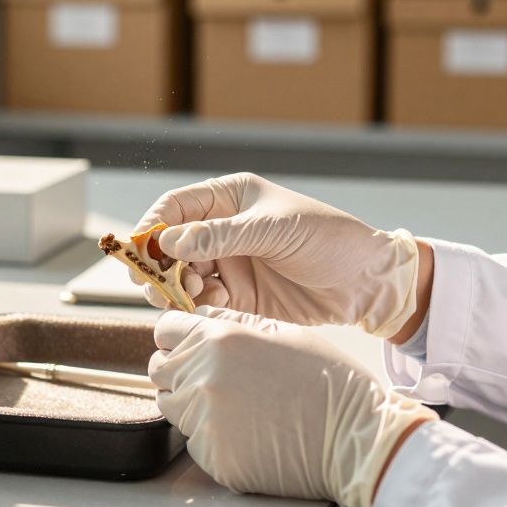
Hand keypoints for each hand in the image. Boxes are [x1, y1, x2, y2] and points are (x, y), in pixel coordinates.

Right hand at [132, 173, 420, 338]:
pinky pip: (202, 302)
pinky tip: (218, 307)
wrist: (366, 282)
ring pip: (181, 277)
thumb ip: (220, 235)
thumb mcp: (274, 231)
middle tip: (158, 286)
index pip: (175, 208)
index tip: (140, 251)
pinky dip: (200, 307)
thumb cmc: (328, 240)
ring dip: (177, 289)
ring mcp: (229, 263)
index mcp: (230, 199)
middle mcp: (222, 229)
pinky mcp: (238, 297)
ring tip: (194, 297)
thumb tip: (169, 240)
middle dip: (159, 266)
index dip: (152, 228)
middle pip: (170, 246)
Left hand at [149, 307, 436, 506]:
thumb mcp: (283, 332)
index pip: (164, 331)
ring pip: (172, 407)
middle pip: (160, 370)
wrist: (357, 438)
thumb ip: (232, 322)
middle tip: (219, 380)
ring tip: (240, 408)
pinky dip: (213, 439)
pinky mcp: (213, 456)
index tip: (190, 346)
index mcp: (219, 339)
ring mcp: (204, 420)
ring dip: (193, 405)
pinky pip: (194, 443)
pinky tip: (249, 434)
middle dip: (180, 371)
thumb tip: (198, 317)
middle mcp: (203, 376)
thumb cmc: (329, 382)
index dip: (177, 338)